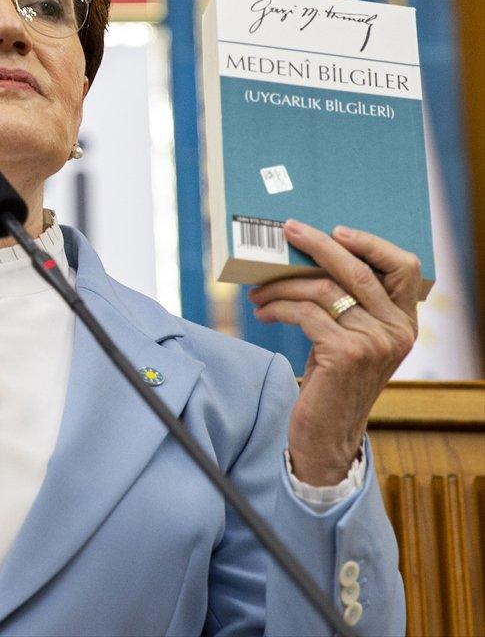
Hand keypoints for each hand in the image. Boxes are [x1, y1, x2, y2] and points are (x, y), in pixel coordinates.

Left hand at [248, 220, 420, 485]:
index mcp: (405, 322)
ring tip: (259, 290)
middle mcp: (397, 331)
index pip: (405, 268)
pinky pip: (304, 313)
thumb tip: (309, 253)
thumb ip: (350, 302)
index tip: (336, 230)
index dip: (372, 243)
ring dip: (283, 284)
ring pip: (322, 289)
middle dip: (316, 244)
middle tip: (287, 230)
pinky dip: (278, 307)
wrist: (328, 435)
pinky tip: (264, 311)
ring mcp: (374, 342)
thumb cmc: (335, 378)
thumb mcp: (354, 337)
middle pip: (356, 269)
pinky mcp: (346, 354)